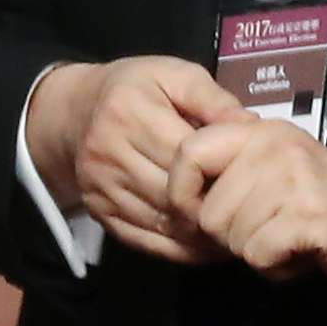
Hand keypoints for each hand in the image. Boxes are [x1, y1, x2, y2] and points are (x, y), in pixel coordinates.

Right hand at [31, 56, 247, 262]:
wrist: (73, 112)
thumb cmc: (134, 90)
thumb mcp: (174, 75)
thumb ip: (213, 98)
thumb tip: (251, 126)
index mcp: (129, 113)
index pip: (185, 155)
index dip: (222, 171)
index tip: (253, 180)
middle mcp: (108, 152)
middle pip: (173, 194)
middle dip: (214, 206)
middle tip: (250, 213)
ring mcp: (100, 186)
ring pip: (161, 223)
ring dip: (200, 235)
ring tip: (235, 233)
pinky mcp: (97, 211)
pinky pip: (142, 240)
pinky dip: (177, 250)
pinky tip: (204, 247)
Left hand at [165, 118, 326, 289]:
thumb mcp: (280, 173)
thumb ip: (233, 174)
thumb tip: (175, 200)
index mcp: (262, 131)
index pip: (188, 152)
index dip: (180, 193)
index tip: (199, 217)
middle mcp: (275, 146)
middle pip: (206, 211)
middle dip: (230, 237)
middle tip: (271, 233)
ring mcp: (294, 179)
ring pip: (230, 237)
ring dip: (256, 253)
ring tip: (292, 241)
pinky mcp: (309, 217)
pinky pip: (258, 256)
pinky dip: (276, 269)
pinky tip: (304, 256)